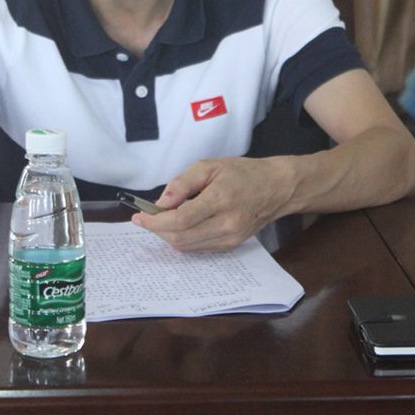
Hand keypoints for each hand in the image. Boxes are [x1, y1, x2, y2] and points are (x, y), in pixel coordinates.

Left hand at [132, 156, 292, 250]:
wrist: (276, 188)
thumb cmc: (243, 173)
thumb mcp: (209, 166)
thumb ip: (182, 183)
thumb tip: (160, 203)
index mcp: (220, 199)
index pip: (180, 220)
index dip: (155, 222)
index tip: (139, 217)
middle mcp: (226, 224)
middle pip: (180, 238)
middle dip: (157, 230)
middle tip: (145, 218)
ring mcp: (230, 238)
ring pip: (187, 246)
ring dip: (168, 236)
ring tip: (161, 220)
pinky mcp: (231, 246)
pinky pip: (198, 248)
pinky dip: (183, 239)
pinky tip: (179, 225)